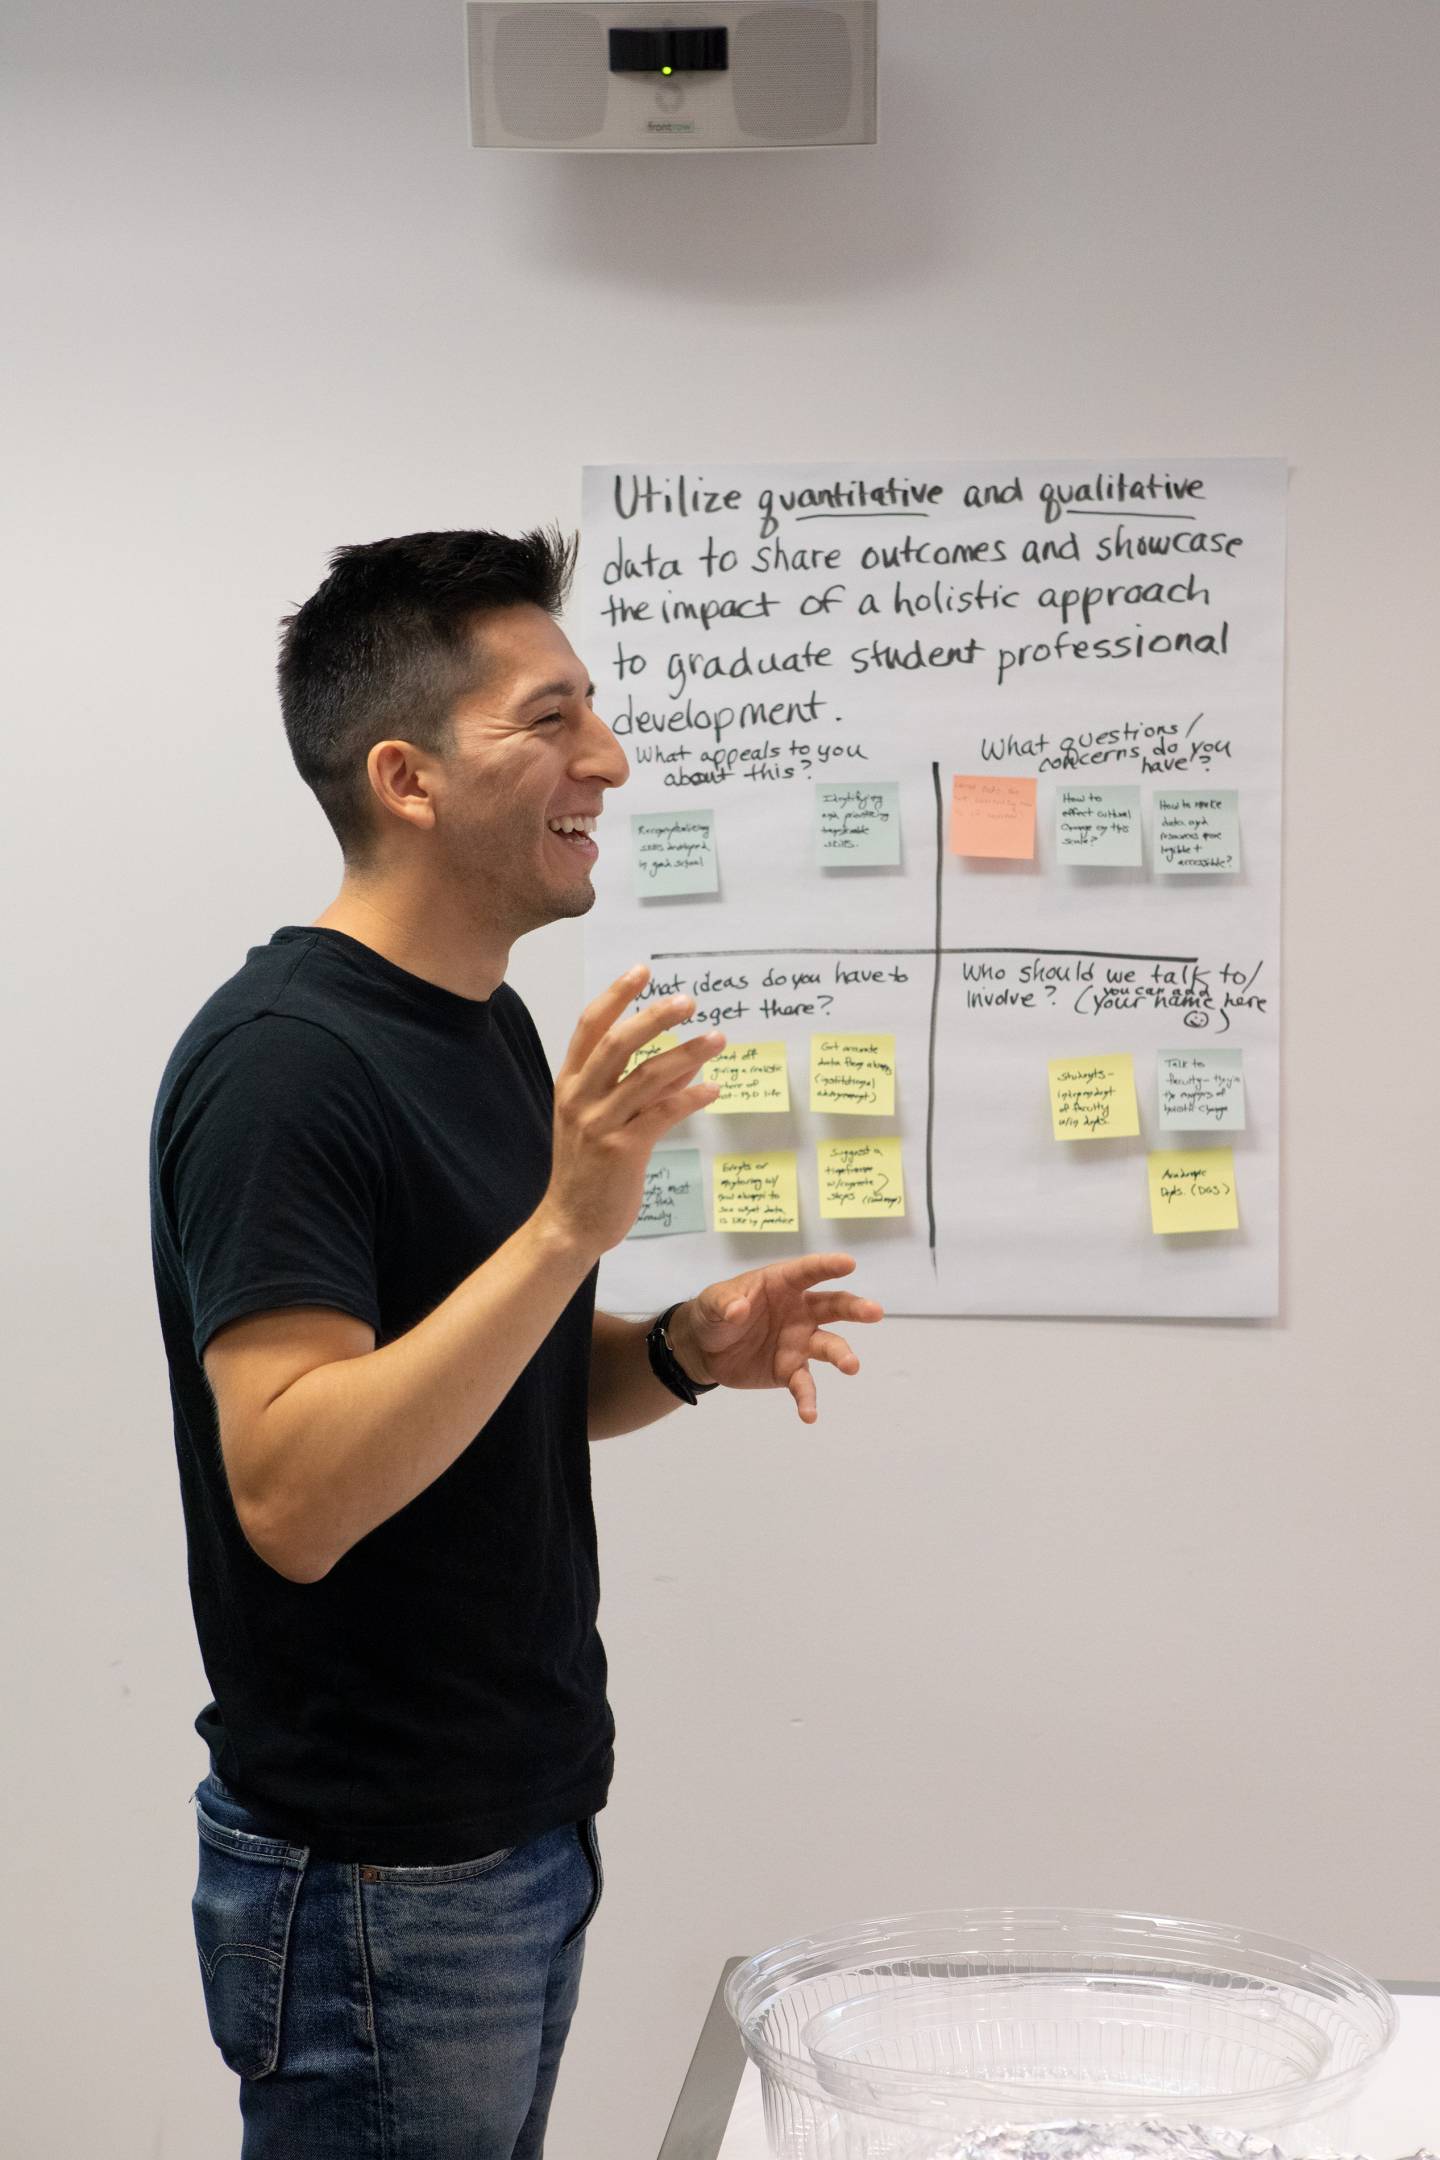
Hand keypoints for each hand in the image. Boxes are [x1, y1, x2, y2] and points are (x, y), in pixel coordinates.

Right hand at [539, 966, 724, 1259]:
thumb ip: (634, 1089)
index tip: (643, 970)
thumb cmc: (586, 1171)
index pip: (589, 1027)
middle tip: (689, 1000)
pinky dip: (691, 1096)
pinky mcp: (623, 1151)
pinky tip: (713, 1087)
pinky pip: (663, 1114)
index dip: (616, 996)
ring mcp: (600, 1124)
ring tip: (717, 1038)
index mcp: (570, 1084)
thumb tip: (681, 1061)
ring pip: (647, 1075)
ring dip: (687, 1053)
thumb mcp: (598, 1121)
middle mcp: (581, 1098)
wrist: (569, 1223)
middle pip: (618, 1043)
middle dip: (655, 1016)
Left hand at [668, 1255, 882, 1424]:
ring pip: (828, 1346)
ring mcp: (799, 1342)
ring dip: (842, 1355)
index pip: (808, 1272)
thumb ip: (725, 1304)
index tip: (849, 1263)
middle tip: (875, 1312)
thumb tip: (738, 1310)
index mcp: (783, 1286)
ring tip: (852, 1366)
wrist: (704, 1349)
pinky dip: (808, 1399)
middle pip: (834, 1306)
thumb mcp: (712, 1303)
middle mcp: (800, 1311)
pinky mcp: (790, 1370)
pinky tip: (809, 1414)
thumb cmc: (715, 1313)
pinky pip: (804, 1384)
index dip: (828, 1266)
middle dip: (855, 1308)